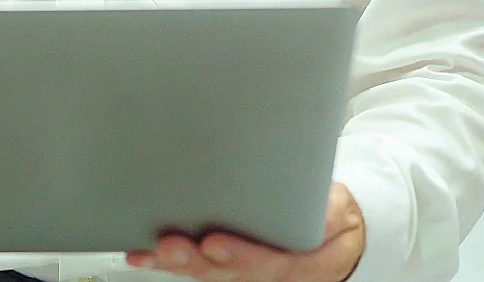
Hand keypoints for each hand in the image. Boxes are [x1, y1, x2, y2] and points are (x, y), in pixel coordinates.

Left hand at [126, 183, 364, 281]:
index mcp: (302, 264)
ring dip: (175, 263)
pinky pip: (197, 266)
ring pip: (208, 272)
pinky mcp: (225, 265)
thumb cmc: (330, 216)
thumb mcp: (340, 211)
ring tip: (147, 251)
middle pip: (229, 274)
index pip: (271, 266)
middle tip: (168, 246)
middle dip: (195, 261)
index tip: (214, 245)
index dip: (241, 257)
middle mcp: (268, 273)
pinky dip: (168, 260)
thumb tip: (322, 215)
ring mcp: (245, 272)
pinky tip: (142, 253)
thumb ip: (330, 214)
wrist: (334, 234)